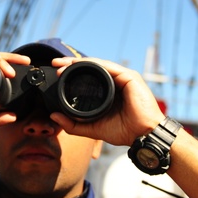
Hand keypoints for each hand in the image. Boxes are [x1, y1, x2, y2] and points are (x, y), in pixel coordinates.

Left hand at [48, 57, 163, 146]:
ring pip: (98, 65)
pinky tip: (81, 64)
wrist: (144, 135)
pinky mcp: (129, 77)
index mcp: (110, 91)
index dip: (72, 73)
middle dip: (72, 64)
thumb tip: (54, 116)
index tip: (56, 73)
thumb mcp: (93, 128)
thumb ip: (74, 124)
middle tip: (56, 63)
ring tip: (64, 63)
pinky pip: (109, 67)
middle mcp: (117, 81)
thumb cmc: (125, 132)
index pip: (89, 77)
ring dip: (80, 62)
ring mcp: (124, 77)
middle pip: (92, 68)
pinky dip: (93, 64)